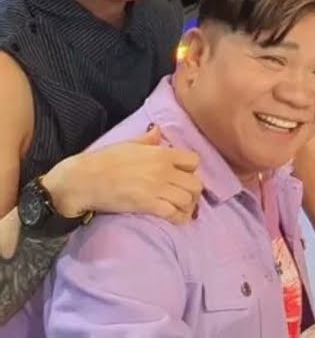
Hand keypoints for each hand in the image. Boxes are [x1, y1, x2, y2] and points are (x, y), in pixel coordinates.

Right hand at [42, 125, 201, 223]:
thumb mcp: (129, 144)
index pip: (194, 161)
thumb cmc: (103, 160)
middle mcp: (164, 170)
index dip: (191, 169)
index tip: (184, 175)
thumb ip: (148, 139)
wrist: (83, 179)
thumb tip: (158, 130)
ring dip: (188, 206)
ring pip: (188, 199)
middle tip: (186, 196)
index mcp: (161, 153)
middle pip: (196, 183)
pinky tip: (177, 219)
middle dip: (194, 191)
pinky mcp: (148, 205)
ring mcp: (157, 188)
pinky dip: (179, 218)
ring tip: (182, 209)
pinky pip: (174, 213)